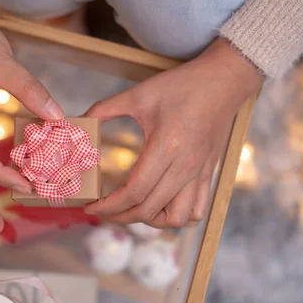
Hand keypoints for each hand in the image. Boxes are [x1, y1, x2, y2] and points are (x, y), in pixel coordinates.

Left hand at [84, 38, 262, 227]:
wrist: (224, 81)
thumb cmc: (182, 86)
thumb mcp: (138, 94)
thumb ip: (105, 109)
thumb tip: (78, 122)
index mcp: (165, 148)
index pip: (134, 192)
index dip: (109, 205)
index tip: (92, 207)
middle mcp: (184, 167)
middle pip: (149, 210)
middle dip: (120, 216)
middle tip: (103, 211)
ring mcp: (199, 174)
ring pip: (176, 218)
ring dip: (151, 221)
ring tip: (133, 210)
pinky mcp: (207, 174)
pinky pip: (196, 210)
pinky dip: (177, 216)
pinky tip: (161, 206)